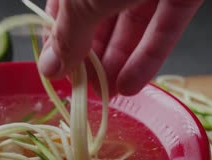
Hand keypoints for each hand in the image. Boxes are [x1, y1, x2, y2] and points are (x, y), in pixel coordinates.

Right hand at [39, 0, 202, 95]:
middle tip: (86, 92)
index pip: (63, 13)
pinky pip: (162, 30)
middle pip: (97, 23)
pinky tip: (132, 85)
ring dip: (118, 64)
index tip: (61, 76)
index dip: (61, 45)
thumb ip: (67, 36)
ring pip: (130, 29)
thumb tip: (49, 68)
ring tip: (108, 96)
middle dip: (91, 60)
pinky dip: (148, 59)